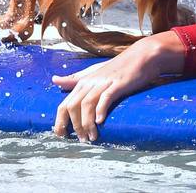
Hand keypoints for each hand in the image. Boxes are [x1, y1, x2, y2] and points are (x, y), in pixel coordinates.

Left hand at [51, 32, 184, 142]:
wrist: (141, 56)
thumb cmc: (117, 67)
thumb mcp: (93, 72)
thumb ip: (74, 78)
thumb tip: (54, 80)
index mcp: (82, 82)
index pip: (64, 104)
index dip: (60, 121)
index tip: (62, 135)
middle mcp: (90, 82)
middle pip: (72, 106)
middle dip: (74, 126)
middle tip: (81, 140)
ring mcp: (103, 82)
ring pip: (86, 104)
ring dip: (87, 123)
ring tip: (91, 137)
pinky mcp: (117, 84)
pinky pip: (105, 97)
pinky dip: (101, 110)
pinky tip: (100, 122)